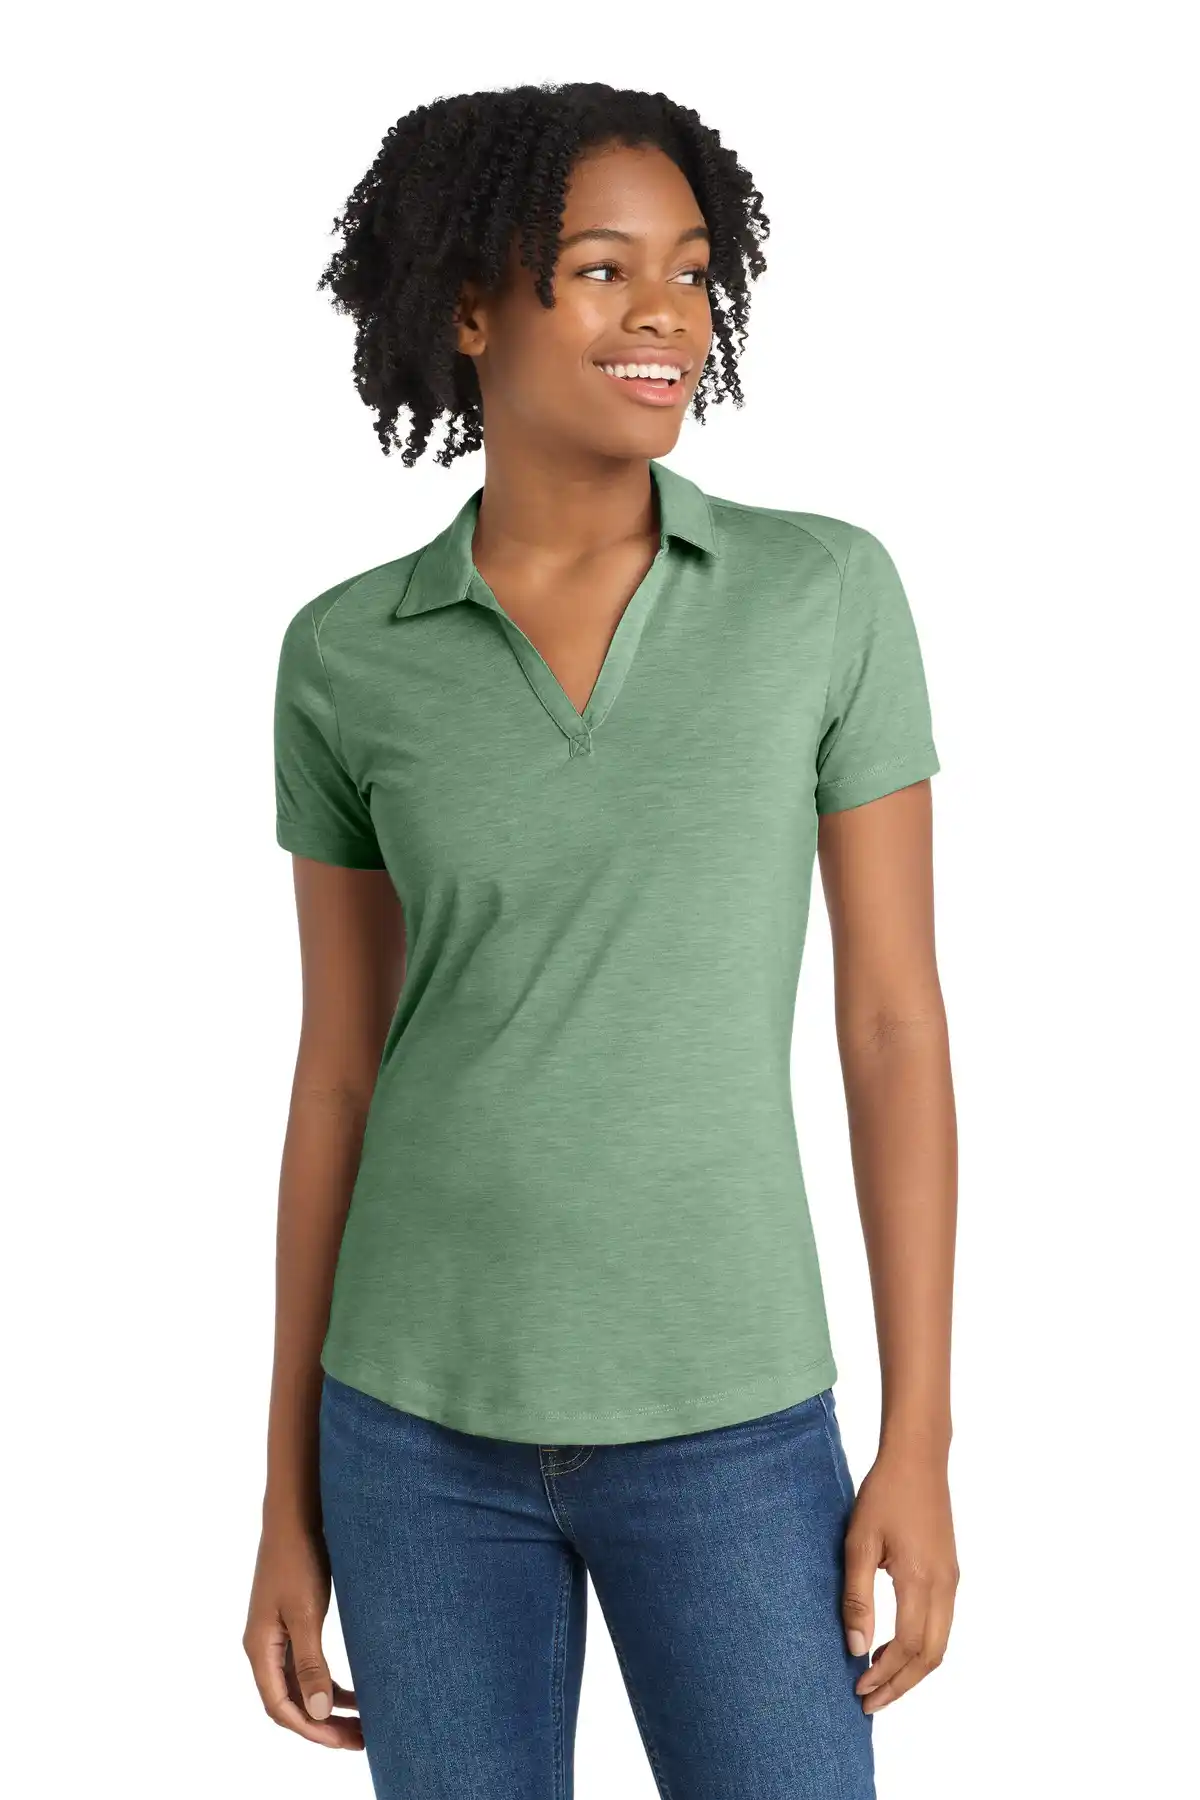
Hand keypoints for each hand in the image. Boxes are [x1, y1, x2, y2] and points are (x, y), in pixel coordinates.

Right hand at [243, 1519, 363, 1750]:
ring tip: (361, 1722)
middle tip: (360, 1739)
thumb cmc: (298, 1558)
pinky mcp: (293, 1622)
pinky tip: (352, 1692)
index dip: (311, 1729)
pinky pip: (306, 1666)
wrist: (296, 1513)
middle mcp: (264, 1647)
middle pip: (289, 1702)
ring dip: (327, 1707)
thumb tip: (318, 1713)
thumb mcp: (306, 1613)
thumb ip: (310, 1663)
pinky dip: (328, 1683)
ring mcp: (277, 1635)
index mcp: (260, 1648)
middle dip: (322, 1725)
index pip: (281, 1707)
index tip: (345, 1741)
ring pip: (300, 1687)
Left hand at [841, 1443, 958, 1713]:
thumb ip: (857, 1597)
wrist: (918, 1458)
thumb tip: (856, 1648)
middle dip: (901, 1684)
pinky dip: (921, 1647)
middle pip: (931, 1656)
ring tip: (879, 1681)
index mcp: (922, 1580)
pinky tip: (894, 1647)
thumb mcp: (859, 1542)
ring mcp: (952, 1580)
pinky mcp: (950, 1572)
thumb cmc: (884, 1494)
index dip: (886, 1675)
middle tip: (869, 1702)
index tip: (858, 1689)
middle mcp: (945, 1586)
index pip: (910, 1648)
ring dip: (912, 1669)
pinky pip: (941, 1624)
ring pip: (940, 1643)